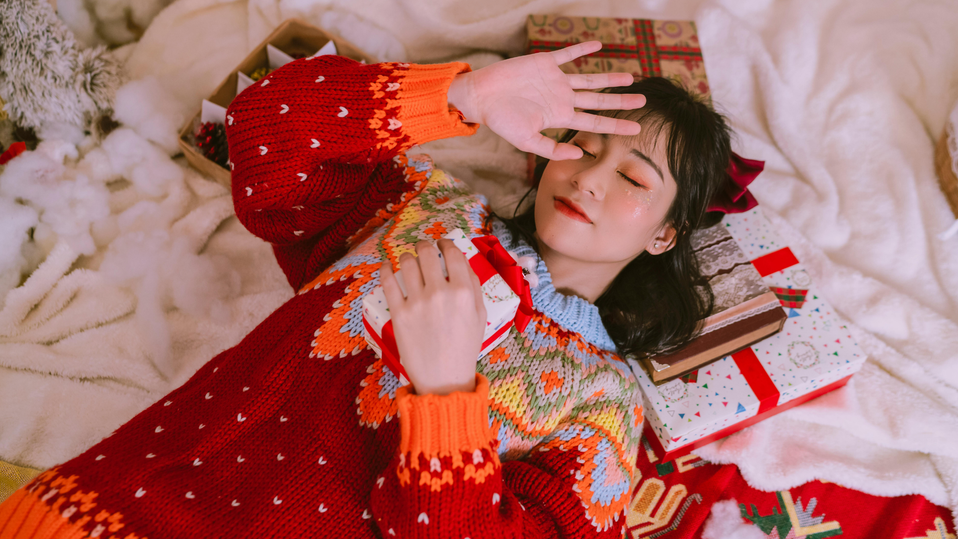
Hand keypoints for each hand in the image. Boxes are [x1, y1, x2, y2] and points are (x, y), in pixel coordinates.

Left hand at [380, 240, 486, 395]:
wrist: (444, 378)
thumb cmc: (464, 348)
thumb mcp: (479, 315)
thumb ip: (473, 286)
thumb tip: (461, 261)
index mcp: (464, 292)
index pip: (453, 253)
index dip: (445, 243)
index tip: (441, 243)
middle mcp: (440, 293)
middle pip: (427, 252)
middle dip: (425, 245)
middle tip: (423, 248)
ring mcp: (417, 303)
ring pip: (407, 263)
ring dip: (408, 257)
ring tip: (409, 260)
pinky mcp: (399, 314)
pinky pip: (387, 282)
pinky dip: (385, 269)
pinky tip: (386, 266)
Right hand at [446, 40, 645, 159]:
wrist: (481, 95)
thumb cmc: (500, 121)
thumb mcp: (526, 141)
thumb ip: (551, 149)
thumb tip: (579, 154)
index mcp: (560, 117)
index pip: (595, 123)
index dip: (616, 125)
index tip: (637, 128)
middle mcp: (562, 99)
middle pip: (598, 101)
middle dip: (620, 101)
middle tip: (643, 100)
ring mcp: (555, 80)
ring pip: (589, 79)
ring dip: (609, 78)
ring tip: (630, 77)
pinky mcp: (545, 62)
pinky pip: (568, 54)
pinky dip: (583, 49)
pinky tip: (598, 45)